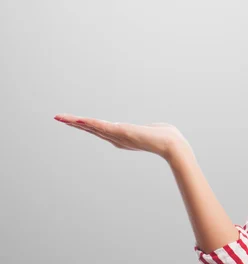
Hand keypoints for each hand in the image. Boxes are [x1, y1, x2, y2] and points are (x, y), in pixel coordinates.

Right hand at [54, 113, 188, 159]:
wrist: (172, 145)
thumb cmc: (167, 138)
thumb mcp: (155, 131)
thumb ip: (151, 130)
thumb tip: (157, 128)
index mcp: (123, 137)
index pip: (101, 130)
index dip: (87, 125)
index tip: (76, 121)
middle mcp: (117, 139)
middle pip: (92, 129)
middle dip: (75, 124)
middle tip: (59, 118)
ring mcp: (118, 136)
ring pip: (93, 127)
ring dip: (76, 122)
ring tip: (61, 118)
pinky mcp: (122, 133)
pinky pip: (102, 127)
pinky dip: (89, 123)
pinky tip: (78, 120)